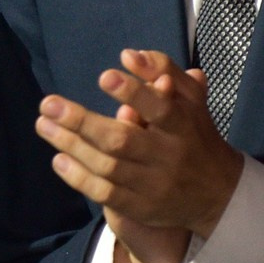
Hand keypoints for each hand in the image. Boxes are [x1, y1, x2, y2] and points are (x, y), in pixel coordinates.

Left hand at [38, 49, 245, 256]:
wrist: (218, 194)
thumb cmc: (195, 134)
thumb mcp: (190, 98)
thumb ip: (163, 70)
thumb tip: (128, 55)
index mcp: (183, 125)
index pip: (160, 108)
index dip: (133, 93)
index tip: (104, 76)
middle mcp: (168, 156)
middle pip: (121, 140)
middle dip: (81, 122)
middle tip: (49, 104)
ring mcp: (154, 185)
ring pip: (107, 166)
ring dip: (71, 146)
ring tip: (44, 125)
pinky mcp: (141, 207)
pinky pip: (105, 194)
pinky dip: (79, 178)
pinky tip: (59, 160)